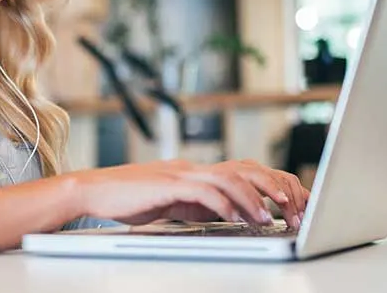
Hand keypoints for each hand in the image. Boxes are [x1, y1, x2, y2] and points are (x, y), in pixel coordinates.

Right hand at [70, 159, 309, 229]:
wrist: (93, 190)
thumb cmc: (128, 199)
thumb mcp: (171, 203)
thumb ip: (197, 204)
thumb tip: (226, 214)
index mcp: (195, 172)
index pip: (242, 170)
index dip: (270, 184)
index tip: (290, 204)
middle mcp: (193, 168)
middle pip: (244, 169)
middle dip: (273, 188)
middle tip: (293, 209)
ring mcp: (181, 174)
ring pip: (230, 178)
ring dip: (254, 199)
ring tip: (271, 217)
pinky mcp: (168, 185)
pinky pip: (205, 192)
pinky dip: (226, 205)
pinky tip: (238, 218)